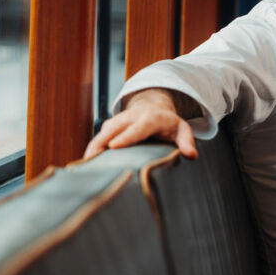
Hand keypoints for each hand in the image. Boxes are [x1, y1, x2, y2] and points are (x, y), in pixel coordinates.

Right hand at [83, 88, 198, 159]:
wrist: (153, 106)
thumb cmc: (169, 123)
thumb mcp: (182, 129)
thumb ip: (187, 141)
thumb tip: (192, 155)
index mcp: (150, 118)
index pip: (138, 127)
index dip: (126, 137)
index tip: (114, 147)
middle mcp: (131, 117)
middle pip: (113, 129)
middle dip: (101, 143)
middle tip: (91, 161)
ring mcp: (118, 121)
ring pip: (102, 134)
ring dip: (92, 149)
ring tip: (83, 168)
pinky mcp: (109, 127)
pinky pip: (98, 139)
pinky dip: (91, 151)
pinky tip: (86, 167)